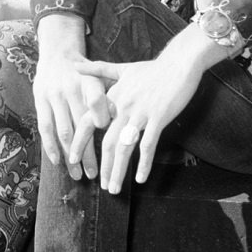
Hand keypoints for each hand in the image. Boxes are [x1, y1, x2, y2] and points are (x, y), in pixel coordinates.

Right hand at [33, 16, 112, 179]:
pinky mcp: (40, 100)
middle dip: (88, 153)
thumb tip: (116, 118)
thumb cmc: (86, 72)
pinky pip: (46, 127)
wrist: (58, 54)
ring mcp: (54, 95)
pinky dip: (51, 146)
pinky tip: (57, 161)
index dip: (102, 119)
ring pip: (64, 131)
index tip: (109, 138)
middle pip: (81, 125)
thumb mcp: (101, 77)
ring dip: (70, 155)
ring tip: (78, 174)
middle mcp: (71, 89)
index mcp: (89, 82)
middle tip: (95, 174)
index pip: (97, 102)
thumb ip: (109, 96)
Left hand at [75, 53, 201, 194]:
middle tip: (101, 185)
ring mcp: (140, 113)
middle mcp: (122, 107)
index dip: (79, 142)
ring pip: (124, 147)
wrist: (179, 62)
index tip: (72, 159)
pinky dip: (143, 163)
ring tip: (114, 188)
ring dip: (118, 170)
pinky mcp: (158, 118)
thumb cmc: (152, 68)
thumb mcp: (121, 68)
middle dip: (102, 166)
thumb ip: (97, 70)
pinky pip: (148, 145)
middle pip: (106, 142)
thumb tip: (74, 65)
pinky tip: (141, 178)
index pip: (88, 122)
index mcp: (112, 98)